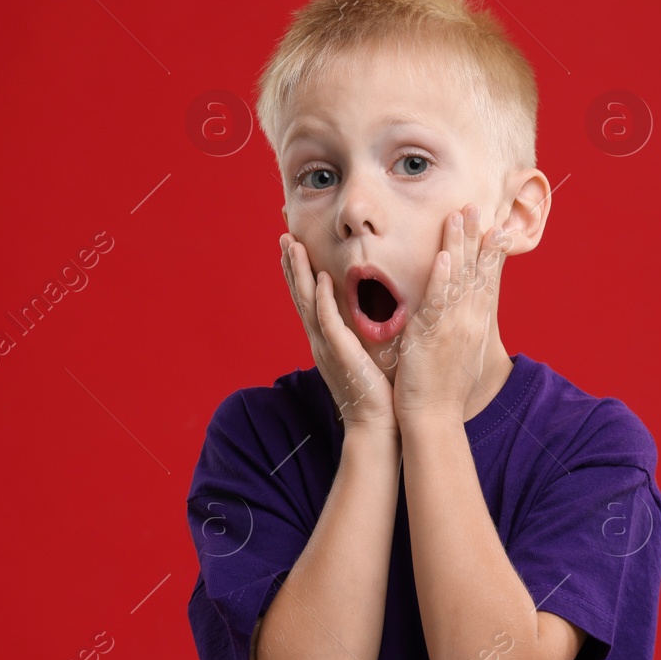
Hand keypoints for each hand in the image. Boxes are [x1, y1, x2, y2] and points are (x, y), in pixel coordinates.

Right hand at [280, 232, 396, 433]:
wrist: (377, 425)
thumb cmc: (376, 392)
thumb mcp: (363, 355)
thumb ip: (358, 334)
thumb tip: (365, 313)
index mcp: (326, 338)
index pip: (308, 297)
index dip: (299, 270)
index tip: (293, 242)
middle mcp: (320, 339)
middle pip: (300, 295)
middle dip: (291, 264)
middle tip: (283, 234)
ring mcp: (327, 346)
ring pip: (307, 302)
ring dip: (299, 273)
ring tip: (293, 245)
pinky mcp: (340, 355)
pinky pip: (328, 322)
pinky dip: (322, 300)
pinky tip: (320, 279)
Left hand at [391, 203, 510, 425]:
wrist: (435, 417)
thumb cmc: (442, 388)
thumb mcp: (459, 353)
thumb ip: (460, 328)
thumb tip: (462, 314)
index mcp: (476, 325)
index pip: (487, 282)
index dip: (492, 254)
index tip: (497, 228)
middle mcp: (470, 322)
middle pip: (478, 272)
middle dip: (477, 238)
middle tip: (477, 208)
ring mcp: (453, 327)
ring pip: (458, 279)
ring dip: (460, 245)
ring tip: (459, 216)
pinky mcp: (433, 334)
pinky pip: (438, 302)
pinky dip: (442, 278)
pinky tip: (443, 256)